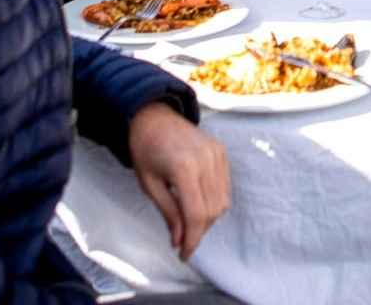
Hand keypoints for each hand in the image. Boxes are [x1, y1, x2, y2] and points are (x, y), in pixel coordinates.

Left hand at [127, 103, 230, 259]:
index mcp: (184, 168)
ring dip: (208, 219)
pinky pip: (225, 186)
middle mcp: (206, 160)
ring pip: (223, 201)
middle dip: (199, 231)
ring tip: (189, 224)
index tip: (184, 255)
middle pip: (212, 210)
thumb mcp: (149, 185)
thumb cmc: (145, 150)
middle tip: (183, 241)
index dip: (192, 239)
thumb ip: (168, 213)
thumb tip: (179, 240)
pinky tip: (198, 205)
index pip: (196, 214)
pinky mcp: (221, 151)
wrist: (154, 116)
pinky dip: (215, 202)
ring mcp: (217, 154)